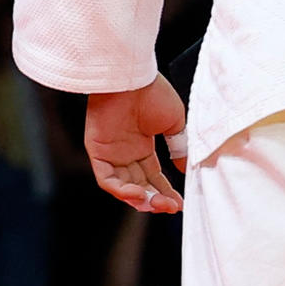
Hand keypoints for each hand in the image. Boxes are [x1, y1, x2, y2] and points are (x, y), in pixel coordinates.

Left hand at [85, 77, 185, 213]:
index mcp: (142, 145)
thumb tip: (187, 169)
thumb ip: (179, 148)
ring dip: (141, 199)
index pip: (153, 176)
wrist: (132, 77)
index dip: (166, 191)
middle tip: (171, 207)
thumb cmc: (154, 93)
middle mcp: (125, 152)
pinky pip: (107, 179)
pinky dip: (122, 190)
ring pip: (123, 186)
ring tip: (158, 204)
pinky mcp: (97, 151)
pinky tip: (139, 194)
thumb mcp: (176, 124)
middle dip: (155, 199)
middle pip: (140, 185)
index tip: (180, 203)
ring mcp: (110, 153)